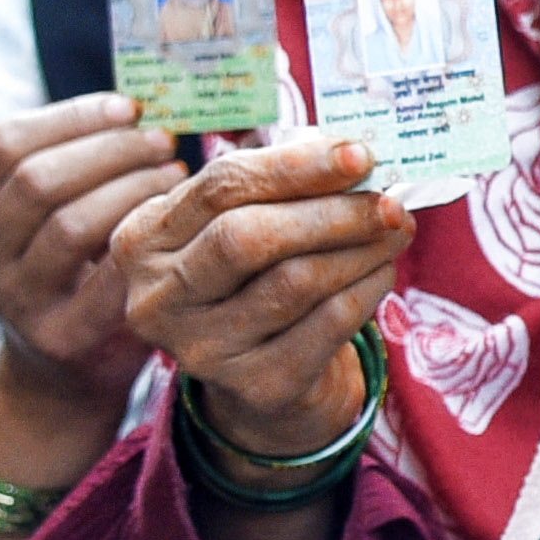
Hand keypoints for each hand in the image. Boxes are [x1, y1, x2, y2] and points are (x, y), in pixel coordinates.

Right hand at [0, 94, 179, 486]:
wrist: (61, 373)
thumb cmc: (68, 269)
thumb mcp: (43, 215)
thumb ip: (67, 163)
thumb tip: (139, 101)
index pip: (3, 143)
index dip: (70, 116)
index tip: (127, 106)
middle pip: (36, 180)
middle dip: (110, 149)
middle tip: (163, 138)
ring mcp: (11, 300)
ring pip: (69, 225)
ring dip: (131, 188)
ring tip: (175, 171)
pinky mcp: (59, 336)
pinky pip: (106, 276)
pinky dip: (144, 238)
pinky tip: (175, 220)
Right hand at [115, 134, 408, 459]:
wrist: (258, 375)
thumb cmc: (250, 276)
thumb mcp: (240, 221)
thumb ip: (278, 186)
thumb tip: (352, 157)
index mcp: (144, 239)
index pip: (220, 186)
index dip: (295, 167)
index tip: (359, 153)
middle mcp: (159, 297)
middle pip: (249, 237)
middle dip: (331, 212)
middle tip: (388, 200)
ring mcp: (202, 349)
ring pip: (294, 282)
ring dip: (359, 249)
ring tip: (396, 229)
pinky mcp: (255, 386)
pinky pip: (327, 324)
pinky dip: (367, 288)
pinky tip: (382, 271)